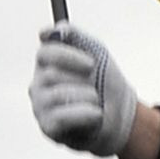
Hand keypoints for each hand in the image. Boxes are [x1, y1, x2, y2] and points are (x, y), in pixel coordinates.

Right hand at [30, 23, 141, 158]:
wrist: (122, 115)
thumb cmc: (104, 82)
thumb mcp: (94, 50)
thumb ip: (74, 35)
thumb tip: (52, 30)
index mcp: (46, 65)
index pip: (44, 54)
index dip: (68, 57)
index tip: (91, 64)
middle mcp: (37, 85)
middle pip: (52, 76)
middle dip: (82, 82)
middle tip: (94, 88)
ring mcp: (40, 108)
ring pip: (59, 96)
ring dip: (88, 98)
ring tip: (95, 103)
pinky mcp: (48, 128)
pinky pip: (61, 118)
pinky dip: (86, 114)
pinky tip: (95, 115)